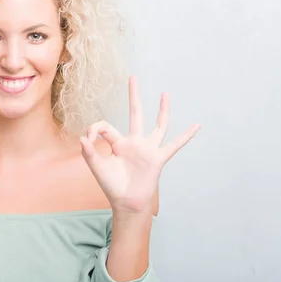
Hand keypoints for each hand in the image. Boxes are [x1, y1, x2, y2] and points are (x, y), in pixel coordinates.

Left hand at [80, 76, 199, 214]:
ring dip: (162, 110)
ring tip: (165, 93)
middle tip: (133, 77)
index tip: (88, 137)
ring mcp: (148, 149)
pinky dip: (186, 136)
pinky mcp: (158, 158)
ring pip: (158, 125)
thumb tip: (83, 138)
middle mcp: (134, 142)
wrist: (126, 203)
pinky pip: (174, 145)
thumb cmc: (111, 186)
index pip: (105, 126)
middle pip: (136, 113)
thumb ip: (89, 153)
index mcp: (118, 143)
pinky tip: (197, 125)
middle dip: (134, 96)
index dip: (94, 128)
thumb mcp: (97, 168)